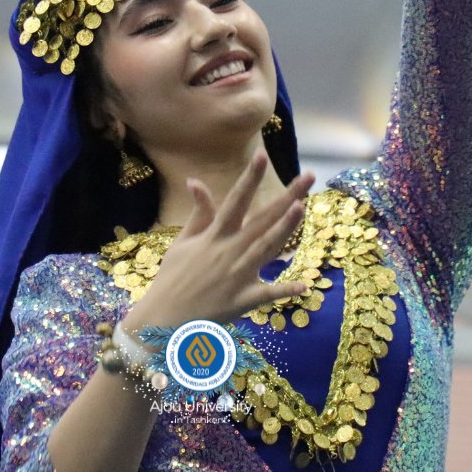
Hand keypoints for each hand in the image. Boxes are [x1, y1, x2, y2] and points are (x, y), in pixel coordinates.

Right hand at [122, 152, 313, 330]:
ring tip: (302, 208)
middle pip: (262, 219)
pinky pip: (266, 294)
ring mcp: (237, 275)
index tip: (261, 154)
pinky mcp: (242, 300)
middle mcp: (229, 251)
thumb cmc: (172, 277)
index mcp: (214, 236)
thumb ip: (199, 213)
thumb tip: (195, 180)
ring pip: (266, 248)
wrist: (163, 317)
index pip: (235, 200)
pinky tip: (304, 284)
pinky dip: (284, 290)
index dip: (248, 177)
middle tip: (308, 176)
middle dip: (286, 196)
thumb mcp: (182, 241)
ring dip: (284, 229)